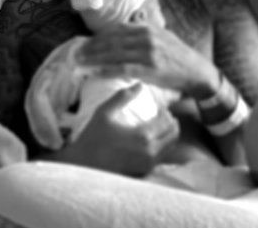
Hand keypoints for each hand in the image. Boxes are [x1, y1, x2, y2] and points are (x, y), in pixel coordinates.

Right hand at [61, 83, 179, 175]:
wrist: (83, 166)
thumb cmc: (92, 137)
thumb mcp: (104, 112)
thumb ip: (122, 97)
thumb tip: (139, 84)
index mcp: (143, 136)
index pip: (166, 121)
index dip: (165, 111)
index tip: (158, 106)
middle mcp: (150, 152)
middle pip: (173, 135)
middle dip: (171, 122)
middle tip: (161, 115)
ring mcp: (148, 165)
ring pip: (170, 148)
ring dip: (168, 135)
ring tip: (158, 126)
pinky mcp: (144, 173)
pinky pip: (161, 158)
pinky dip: (161, 147)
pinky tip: (150, 141)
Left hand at [79, 23, 219, 97]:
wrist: (197, 72)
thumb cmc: (177, 55)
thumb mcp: (162, 35)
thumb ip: (146, 26)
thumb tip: (135, 16)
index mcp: (146, 28)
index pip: (115, 31)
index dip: (98, 37)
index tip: (84, 43)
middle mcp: (146, 38)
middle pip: (111, 41)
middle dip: (91, 47)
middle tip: (75, 53)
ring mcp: (148, 53)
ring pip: (114, 54)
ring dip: (94, 59)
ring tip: (79, 62)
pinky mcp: (150, 69)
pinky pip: (123, 69)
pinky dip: (107, 70)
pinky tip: (95, 72)